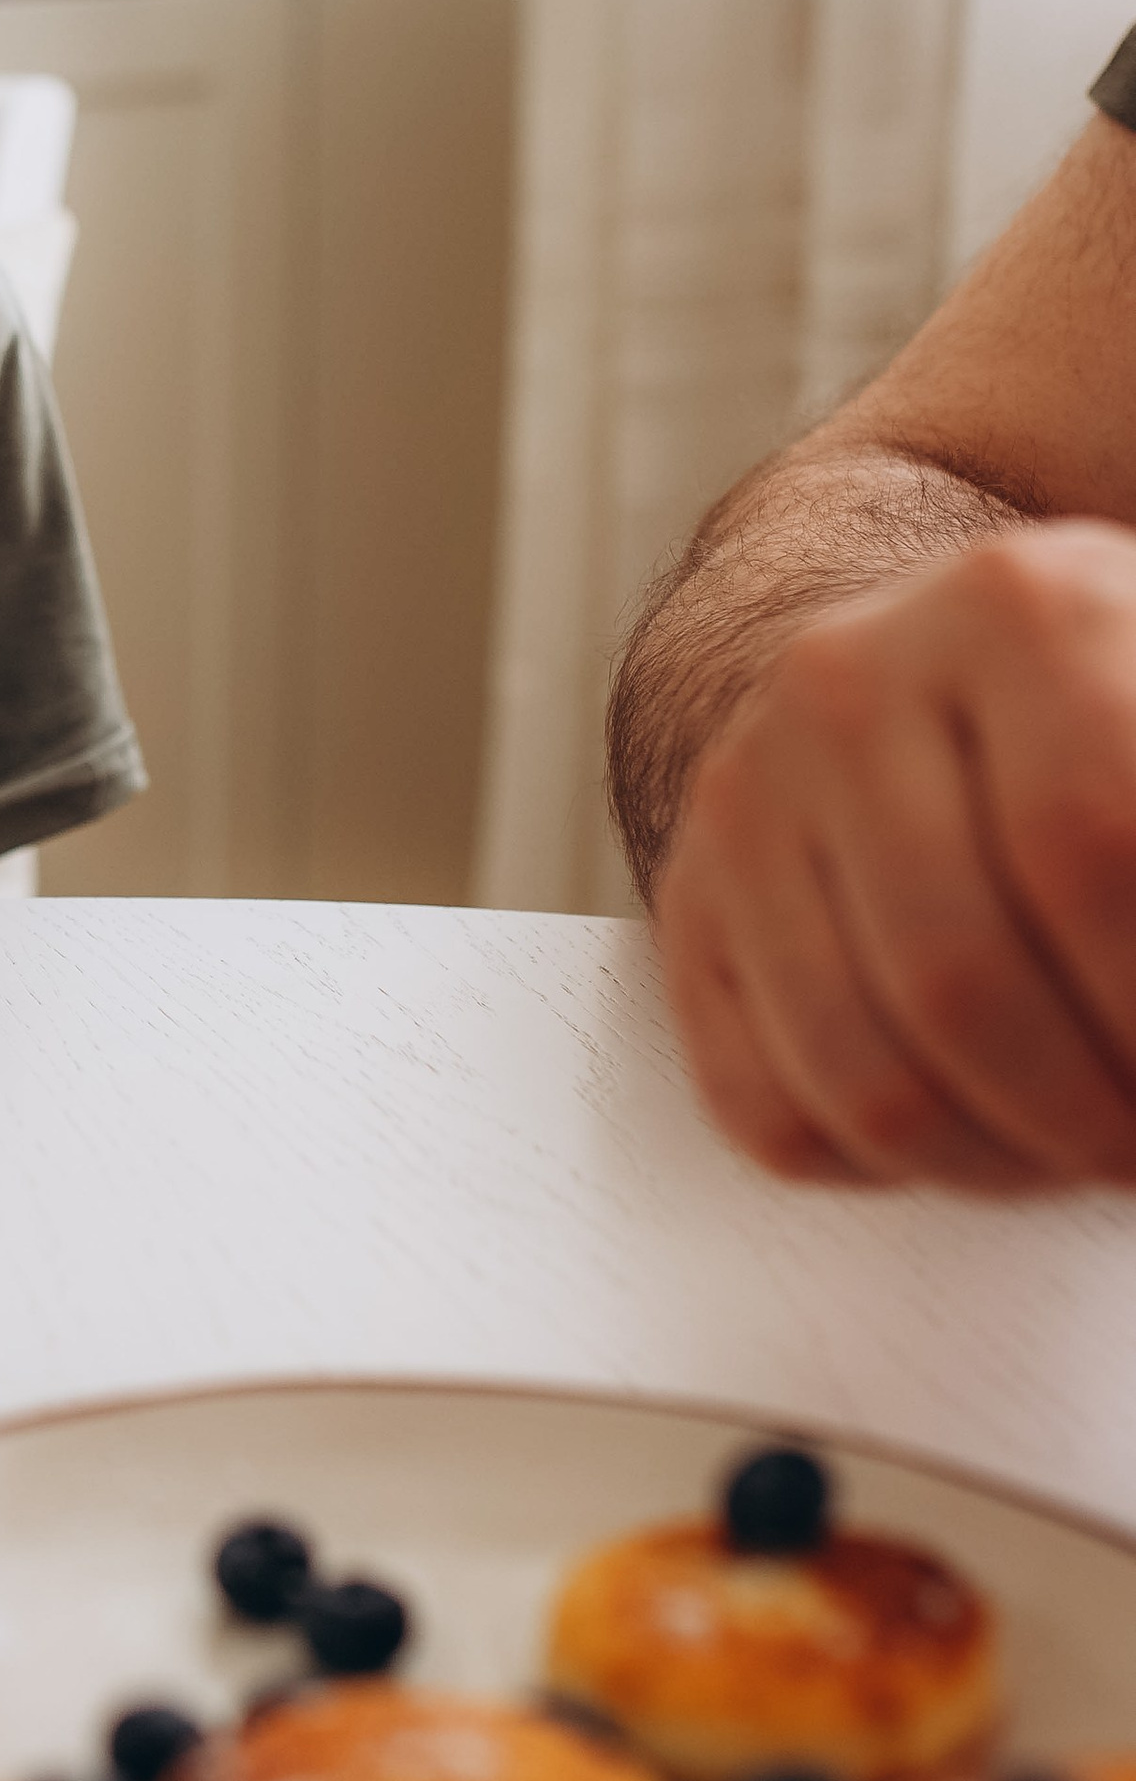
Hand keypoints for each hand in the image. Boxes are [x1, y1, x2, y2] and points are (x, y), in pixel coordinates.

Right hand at [656, 521, 1135, 1188]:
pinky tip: (975, 1138)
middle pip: (959, 980)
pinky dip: (884, 1170)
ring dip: (998, 1163)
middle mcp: (847, 684)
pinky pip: (763, 1107)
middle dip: (1084, 1115)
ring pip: (860, 1072)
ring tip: (1077, 1149)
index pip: (1088, 850)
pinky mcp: (687, 899)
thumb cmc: (1108, 715)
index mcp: (1015, 610)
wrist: (937, 669)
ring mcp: (745, 792)